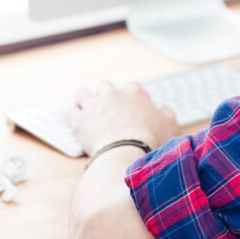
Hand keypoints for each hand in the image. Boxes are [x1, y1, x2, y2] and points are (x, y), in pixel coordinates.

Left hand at [67, 82, 181, 155]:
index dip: (132, 98)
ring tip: (88, 110)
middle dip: (106, 94)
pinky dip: (73, 115)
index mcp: (134, 93)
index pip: (131, 87)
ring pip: (83, 93)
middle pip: (105, 85)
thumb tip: (162, 109)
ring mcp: (94, 105)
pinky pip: (70, 111)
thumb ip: (166, 113)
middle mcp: (112, 94)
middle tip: (109, 108)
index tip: (133, 109)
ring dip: (85, 100)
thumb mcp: (170, 125)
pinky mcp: (79, 120)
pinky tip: (76, 121)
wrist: (126, 152)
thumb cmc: (150, 140)